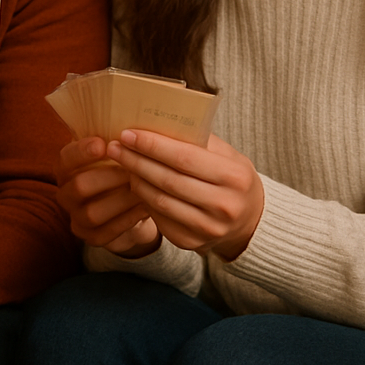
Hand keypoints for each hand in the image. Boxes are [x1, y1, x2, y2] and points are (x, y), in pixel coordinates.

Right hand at [55, 136, 161, 257]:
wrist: (128, 204)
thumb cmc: (120, 168)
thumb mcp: (115, 151)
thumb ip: (115, 138)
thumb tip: (131, 120)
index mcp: (66, 167)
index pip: (66, 158)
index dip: (82, 152)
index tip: (103, 143)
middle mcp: (66, 193)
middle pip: (80, 186)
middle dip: (110, 177)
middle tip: (134, 168)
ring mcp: (76, 218)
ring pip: (93, 212)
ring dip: (121, 200)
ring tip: (144, 188)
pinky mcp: (91, 238)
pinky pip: (106, 233)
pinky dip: (127, 220)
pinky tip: (146, 208)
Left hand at [106, 129, 263, 260]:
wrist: (249, 219)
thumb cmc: (231, 177)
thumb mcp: (226, 154)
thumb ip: (196, 139)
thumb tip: (155, 121)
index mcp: (234, 177)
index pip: (184, 158)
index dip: (153, 145)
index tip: (128, 133)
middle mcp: (224, 206)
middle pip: (168, 180)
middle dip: (136, 161)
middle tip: (115, 146)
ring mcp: (208, 228)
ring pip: (160, 201)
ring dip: (136, 179)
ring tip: (122, 162)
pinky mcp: (192, 243)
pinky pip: (159, 218)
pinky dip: (144, 199)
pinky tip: (136, 183)